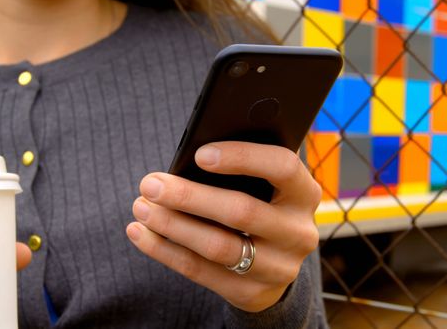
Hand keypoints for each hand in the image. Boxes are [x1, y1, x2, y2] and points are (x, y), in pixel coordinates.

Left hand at [127, 141, 320, 311]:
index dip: (242, 158)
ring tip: (141, 207)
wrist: (275, 262)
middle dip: (189, 196)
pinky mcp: (252, 293)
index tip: (199, 154)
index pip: (282, 167)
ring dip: (172, 225)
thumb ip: (242, 171)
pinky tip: (140, 233)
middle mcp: (299, 232)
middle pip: (241, 211)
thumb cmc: (260, 204)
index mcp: (305, 194)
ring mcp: (279, 267)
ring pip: (218, 246)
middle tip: (151, 184)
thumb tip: (186, 161)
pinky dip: (165, 251)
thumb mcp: (264, 186)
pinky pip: (201, 272)